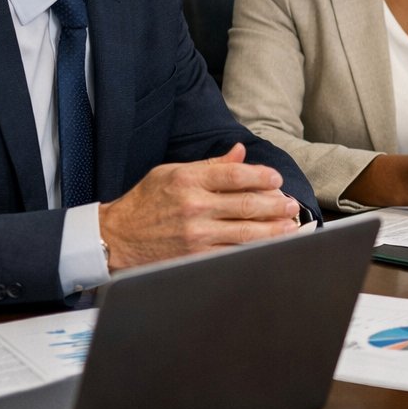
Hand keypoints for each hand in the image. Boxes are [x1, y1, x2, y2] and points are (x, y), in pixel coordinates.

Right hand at [99, 143, 301, 268]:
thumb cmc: (145, 201)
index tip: (276, 179)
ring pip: (245, 233)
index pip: (234, 175)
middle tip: (291, 204)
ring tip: (290, 226)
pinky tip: (269, 247)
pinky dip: (254, 250)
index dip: (261, 176)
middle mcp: (193, 207)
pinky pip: (232, 253)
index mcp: (188, 181)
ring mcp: (195, 235)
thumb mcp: (172, 173)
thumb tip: (241, 152)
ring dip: (273, 230)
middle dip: (275, 205)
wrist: (116, 237)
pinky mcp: (195, 257)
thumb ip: (210, 165)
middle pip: (246, 205)